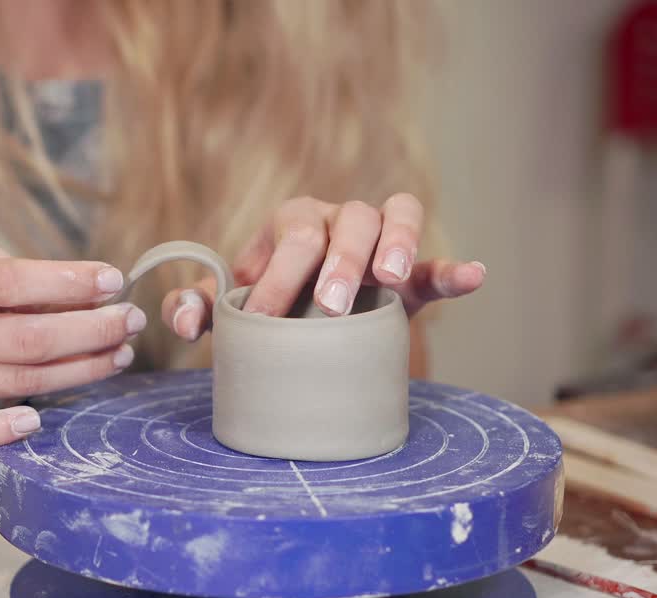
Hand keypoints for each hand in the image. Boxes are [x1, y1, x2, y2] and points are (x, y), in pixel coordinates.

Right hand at [0, 247, 145, 450]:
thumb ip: (16, 280)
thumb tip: (92, 293)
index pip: (12, 281)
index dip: (69, 281)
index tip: (114, 279)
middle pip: (27, 339)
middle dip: (90, 329)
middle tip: (130, 321)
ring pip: (17, 380)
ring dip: (78, 369)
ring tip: (118, 353)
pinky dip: (2, 431)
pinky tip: (38, 419)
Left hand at [162, 194, 485, 340]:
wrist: (298, 320)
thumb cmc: (260, 305)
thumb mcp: (226, 307)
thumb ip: (195, 309)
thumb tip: (184, 320)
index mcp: (293, 223)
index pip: (292, 236)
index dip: (277, 276)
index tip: (262, 319)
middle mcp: (338, 222)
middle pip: (347, 222)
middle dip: (338, 261)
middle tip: (328, 306)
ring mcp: (378, 244)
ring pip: (395, 217)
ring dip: (397, 242)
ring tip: (390, 278)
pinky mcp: (411, 277)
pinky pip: (435, 265)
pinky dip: (454, 269)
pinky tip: (472, 277)